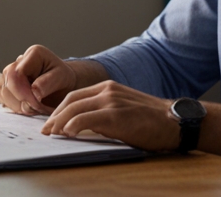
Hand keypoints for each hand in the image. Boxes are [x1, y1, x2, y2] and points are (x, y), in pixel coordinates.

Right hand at [0, 45, 82, 115]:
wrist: (62, 85)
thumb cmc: (63, 79)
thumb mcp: (62, 78)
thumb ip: (49, 83)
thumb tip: (34, 91)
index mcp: (33, 54)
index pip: (17, 73)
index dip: (23, 92)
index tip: (36, 104)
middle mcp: (18, 61)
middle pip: (7, 84)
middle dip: (22, 101)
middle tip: (38, 109)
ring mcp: (10, 72)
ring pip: (3, 92)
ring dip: (18, 106)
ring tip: (36, 108)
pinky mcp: (6, 84)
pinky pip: (2, 97)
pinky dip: (14, 107)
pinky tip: (27, 108)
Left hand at [39, 80, 179, 151]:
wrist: (175, 121)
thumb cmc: (152, 121)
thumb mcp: (125, 109)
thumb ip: (105, 111)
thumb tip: (83, 126)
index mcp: (109, 87)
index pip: (75, 95)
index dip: (60, 109)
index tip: (51, 122)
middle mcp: (108, 90)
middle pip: (71, 100)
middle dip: (55, 115)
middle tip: (46, 130)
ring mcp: (111, 101)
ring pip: (75, 108)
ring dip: (59, 122)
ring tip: (51, 134)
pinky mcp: (116, 115)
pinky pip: (85, 118)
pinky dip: (72, 125)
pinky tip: (66, 133)